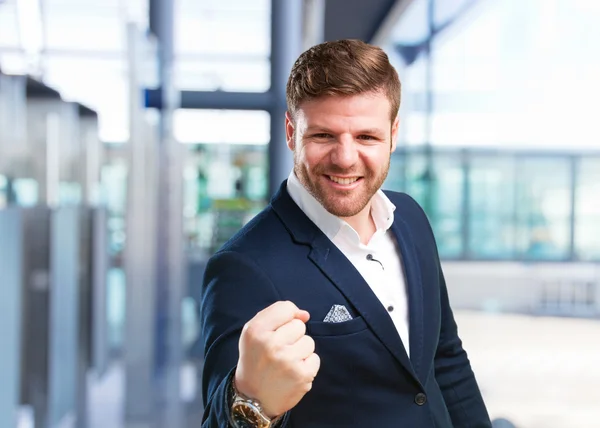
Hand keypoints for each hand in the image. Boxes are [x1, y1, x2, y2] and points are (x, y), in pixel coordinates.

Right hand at [234, 301, 319, 417]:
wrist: (252, 398)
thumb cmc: (255, 360)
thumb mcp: (254, 332)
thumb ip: (277, 314)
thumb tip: (305, 314)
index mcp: (256, 331)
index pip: (286, 308)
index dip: (286, 318)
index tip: (279, 331)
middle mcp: (271, 344)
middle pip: (299, 325)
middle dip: (292, 337)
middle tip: (279, 351)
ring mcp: (287, 360)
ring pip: (309, 342)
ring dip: (300, 351)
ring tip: (286, 362)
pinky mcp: (301, 375)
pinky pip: (315, 359)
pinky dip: (307, 366)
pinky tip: (293, 372)